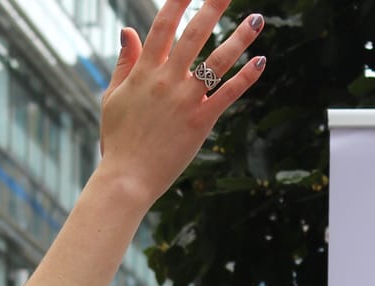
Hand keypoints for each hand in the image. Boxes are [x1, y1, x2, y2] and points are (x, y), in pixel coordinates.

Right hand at [97, 0, 265, 203]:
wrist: (126, 178)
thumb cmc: (118, 139)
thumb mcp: (113, 97)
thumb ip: (124, 62)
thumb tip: (128, 31)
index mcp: (144, 72)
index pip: (163, 26)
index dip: (179, 1)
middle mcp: (166, 80)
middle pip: (194, 34)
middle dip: (213, 7)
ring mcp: (185, 100)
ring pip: (217, 61)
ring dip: (240, 38)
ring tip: (257, 18)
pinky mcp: (200, 120)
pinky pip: (227, 94)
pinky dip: (246, 77)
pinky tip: (261, 61)